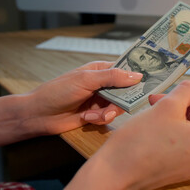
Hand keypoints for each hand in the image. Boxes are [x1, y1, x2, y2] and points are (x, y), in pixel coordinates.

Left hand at [26, 61, 142, 134]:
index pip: (124, 70)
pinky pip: (108, 117)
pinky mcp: (96, 115)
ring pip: (118, 107)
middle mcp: (102, 84)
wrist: (40, 114)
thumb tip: (137, 76)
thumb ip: (112, 77)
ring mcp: (99, 100)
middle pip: (125, 91)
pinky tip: (87, 118)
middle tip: (114, 105)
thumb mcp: (86, 80)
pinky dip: (99, 119)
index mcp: (100, 70)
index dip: (136, 76)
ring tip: (93, 115)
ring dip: (107, 113)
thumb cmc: (58, 91)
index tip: (149, 82)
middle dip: (121, 101)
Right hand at [92, 80, 189, 189]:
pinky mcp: (187, 170)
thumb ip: (189, 90)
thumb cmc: (141, 142)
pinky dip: (176, 129)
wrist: (116, 173)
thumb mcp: (167, 106)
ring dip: (178, 114)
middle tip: (163, 96)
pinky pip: (189, 142)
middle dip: (187, 103)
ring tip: (155, 107)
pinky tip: (157, 122)